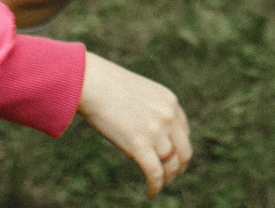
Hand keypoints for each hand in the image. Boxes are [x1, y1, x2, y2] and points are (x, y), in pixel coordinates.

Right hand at [77, 52, 191, 196]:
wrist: (90, 81)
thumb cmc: (105, 85)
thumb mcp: (137, 93)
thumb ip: (148, 110)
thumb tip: (145, 129)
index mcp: (170, 101)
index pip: (184, 133)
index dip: (179, 150)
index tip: (169, 160)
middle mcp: (168, 116)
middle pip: (184, 152)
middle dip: (177, 169)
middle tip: (167, 178)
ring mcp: (156, 130)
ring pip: (171, 166)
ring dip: (166, 180)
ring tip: (157, 187)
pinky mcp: (139, 144)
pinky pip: (155, 173)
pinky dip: (155, 187)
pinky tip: (150, 194)